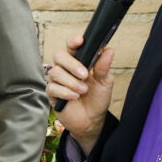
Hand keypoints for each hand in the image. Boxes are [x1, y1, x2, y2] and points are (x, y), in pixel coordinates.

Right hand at [48, 38, 114, 154]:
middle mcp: (65, 68)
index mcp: (78, 61)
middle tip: (85, 75)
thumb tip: (109, 50)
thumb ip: (104, 66)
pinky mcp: (52, 94)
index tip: (80, 42)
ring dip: (72, 82)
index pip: (71, 46)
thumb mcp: (105, 82)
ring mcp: (57, 81)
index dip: (73, 41)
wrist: (92, 120)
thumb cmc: (97, 99)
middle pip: (59, 56)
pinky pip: (53, 88)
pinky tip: (74, 97)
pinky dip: (65, 92)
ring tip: (83, 91)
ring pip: (56, 72)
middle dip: (72, 64)